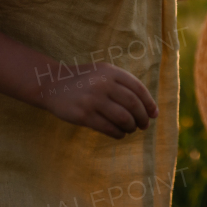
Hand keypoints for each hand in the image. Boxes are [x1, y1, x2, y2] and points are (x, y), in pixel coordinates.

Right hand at [38, 61, 159, 139]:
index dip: (149, 103)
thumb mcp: (103, 73)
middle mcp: (103, 84)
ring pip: (123, 118)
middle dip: (142, 118)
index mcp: (110, 71)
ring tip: (131, 129)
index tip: (154, 114)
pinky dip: (118, 134)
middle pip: (132, 104)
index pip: (138, 88)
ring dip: (131, 127)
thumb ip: (123, 85)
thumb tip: (149, 109)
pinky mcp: (83, 115)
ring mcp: (92, 100)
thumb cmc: (84, 80)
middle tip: (144, 125)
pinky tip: (119, 134)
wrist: (52, 84)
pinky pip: (108, 128)